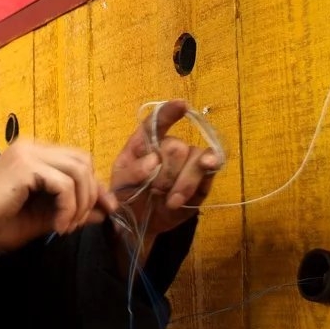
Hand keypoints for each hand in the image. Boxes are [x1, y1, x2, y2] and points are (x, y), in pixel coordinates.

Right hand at [0, 139, 108, 250]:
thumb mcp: (39, 218)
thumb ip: (70, 210)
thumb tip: (102, 212)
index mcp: (33, 154)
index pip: (77, 161)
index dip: (94, 187)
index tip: (103, 212)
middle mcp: (31, 146)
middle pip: (83, 161)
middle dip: (91, 194)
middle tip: (77, 223)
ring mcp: (27, 152)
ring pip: (79, 170)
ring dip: (80, 203)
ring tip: (65, 226)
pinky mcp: (25, 166)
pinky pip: (65, 184)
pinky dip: (68, 207)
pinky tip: (56, 226)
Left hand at [107, 100, 220, 237]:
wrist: (141, 223)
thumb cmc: (128, 196)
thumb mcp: (120, 184)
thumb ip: (132, 171)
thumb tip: (154, 160)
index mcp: (145, 143)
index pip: (157, 122)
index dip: (169, 112)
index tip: (182, 105)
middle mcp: (169, 147)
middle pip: (176, 147)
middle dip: (167, 173)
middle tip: (155, 190)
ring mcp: (188, 162)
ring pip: (196, 158)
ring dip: (183, 183)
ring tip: (170, 201)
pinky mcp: (203, 179)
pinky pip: (210, 170)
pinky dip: (202, 178)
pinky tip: (205, 172)